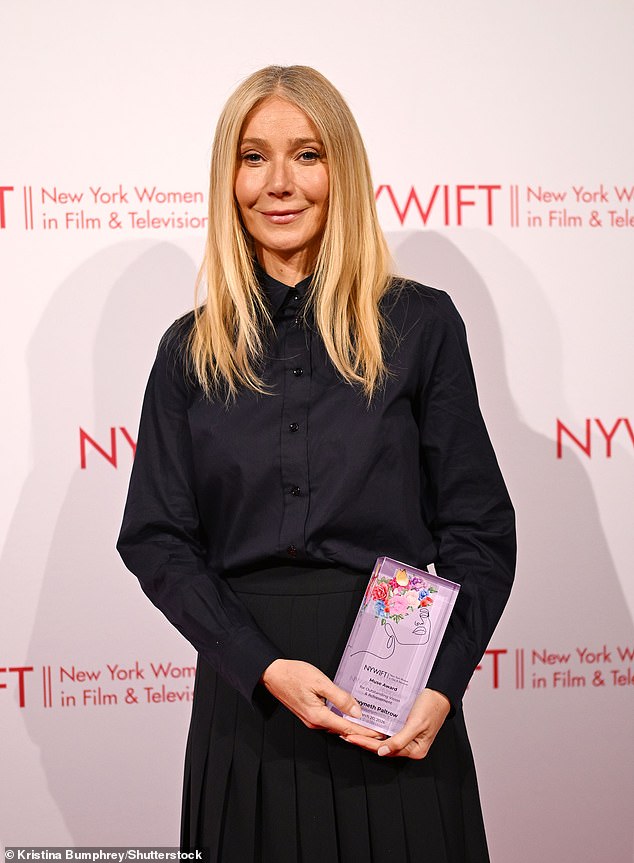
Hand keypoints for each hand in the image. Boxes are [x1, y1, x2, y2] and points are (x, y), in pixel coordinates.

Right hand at [260, 658, 383, 738]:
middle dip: (362, 731)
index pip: (348, 728)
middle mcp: (315, 723)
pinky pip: (330, 721)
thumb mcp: (320, 682)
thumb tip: (357, 712)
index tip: (381, 732)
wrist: (273, 673)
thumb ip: (340, 697)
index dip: (366, 731)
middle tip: (380, 728)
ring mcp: (311, 720)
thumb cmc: (294, 674)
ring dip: (352, 726)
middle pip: (344, 730)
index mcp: (318, 716)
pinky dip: (342, 720)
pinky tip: (350, 713)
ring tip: (369, 721)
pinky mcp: (309, 714)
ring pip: (336, 726)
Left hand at [341, 688, 450, 758]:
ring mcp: (407, 737)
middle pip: (382, 747)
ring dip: (368, 736)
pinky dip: (376, 729)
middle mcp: (411, 746)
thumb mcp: (416, 723)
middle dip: (364, 741)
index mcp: (415, 750)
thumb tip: (382, 752)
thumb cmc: (432, 705)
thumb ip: (399, 740)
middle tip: (346, 735)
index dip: (367, 744)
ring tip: (352, 731)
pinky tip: (366, 725)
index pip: (385, 750)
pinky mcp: (405, 727)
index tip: (352, 738)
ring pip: (383, 739)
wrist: (441, 691)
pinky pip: (388, 731)